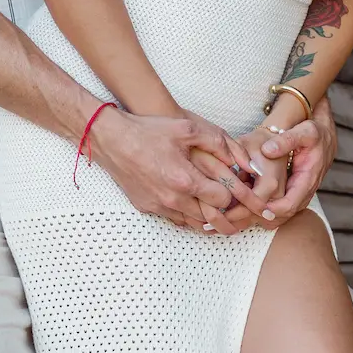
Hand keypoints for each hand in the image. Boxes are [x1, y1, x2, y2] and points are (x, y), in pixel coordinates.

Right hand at [88, 107, 264, 230]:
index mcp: (185, 179)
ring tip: (221, 211)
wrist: (111, 139)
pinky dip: (188, 216)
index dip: (235, 196)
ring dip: (209, 219)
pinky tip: (195, 206)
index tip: (242, 192)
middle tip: (239, 210)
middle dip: (227, 215)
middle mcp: (173, 198)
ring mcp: (159, 206)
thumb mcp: (187, 128)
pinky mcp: (147, 207)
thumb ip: (218, 143)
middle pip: (211, 218)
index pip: (222, 200)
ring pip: (193, 224)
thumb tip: (240, 160)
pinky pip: (175, 220)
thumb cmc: (149, 131)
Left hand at [246, 98, 336, 224]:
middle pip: (281, 216)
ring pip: (278, 216)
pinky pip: (277, 210)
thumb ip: (287, 140)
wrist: (324, 138)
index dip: (267, 210)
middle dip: (257, 217)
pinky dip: (260, 211)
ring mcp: (298, 195)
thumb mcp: (304, 132)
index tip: (246, 206)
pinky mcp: (292, 194)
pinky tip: (243, 204)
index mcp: (307, 180)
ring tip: (235, 213)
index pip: (288, 205)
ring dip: (257, 217)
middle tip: (234, 215)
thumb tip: (268, 149)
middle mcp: (303, 193)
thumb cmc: (314, 134)